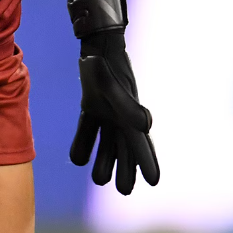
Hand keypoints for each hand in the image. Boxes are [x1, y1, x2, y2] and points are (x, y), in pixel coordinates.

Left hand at [66, 0, 158, 194]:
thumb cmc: (108, 65)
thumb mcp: (116, 87)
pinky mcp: (91, 106)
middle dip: (126, 169)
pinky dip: (84, 143)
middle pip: (126, 149)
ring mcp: (107, 112)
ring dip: (105, 159)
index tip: (154, 182)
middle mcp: (121, 116)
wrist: (97, 44)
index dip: (148, 163)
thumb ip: (128, 107)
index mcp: (131, 116)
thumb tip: (146, 126)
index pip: (142, 145)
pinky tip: (77, 156)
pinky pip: (88, 129)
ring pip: (108, 143)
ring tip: (99, 178)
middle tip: (123, 188)